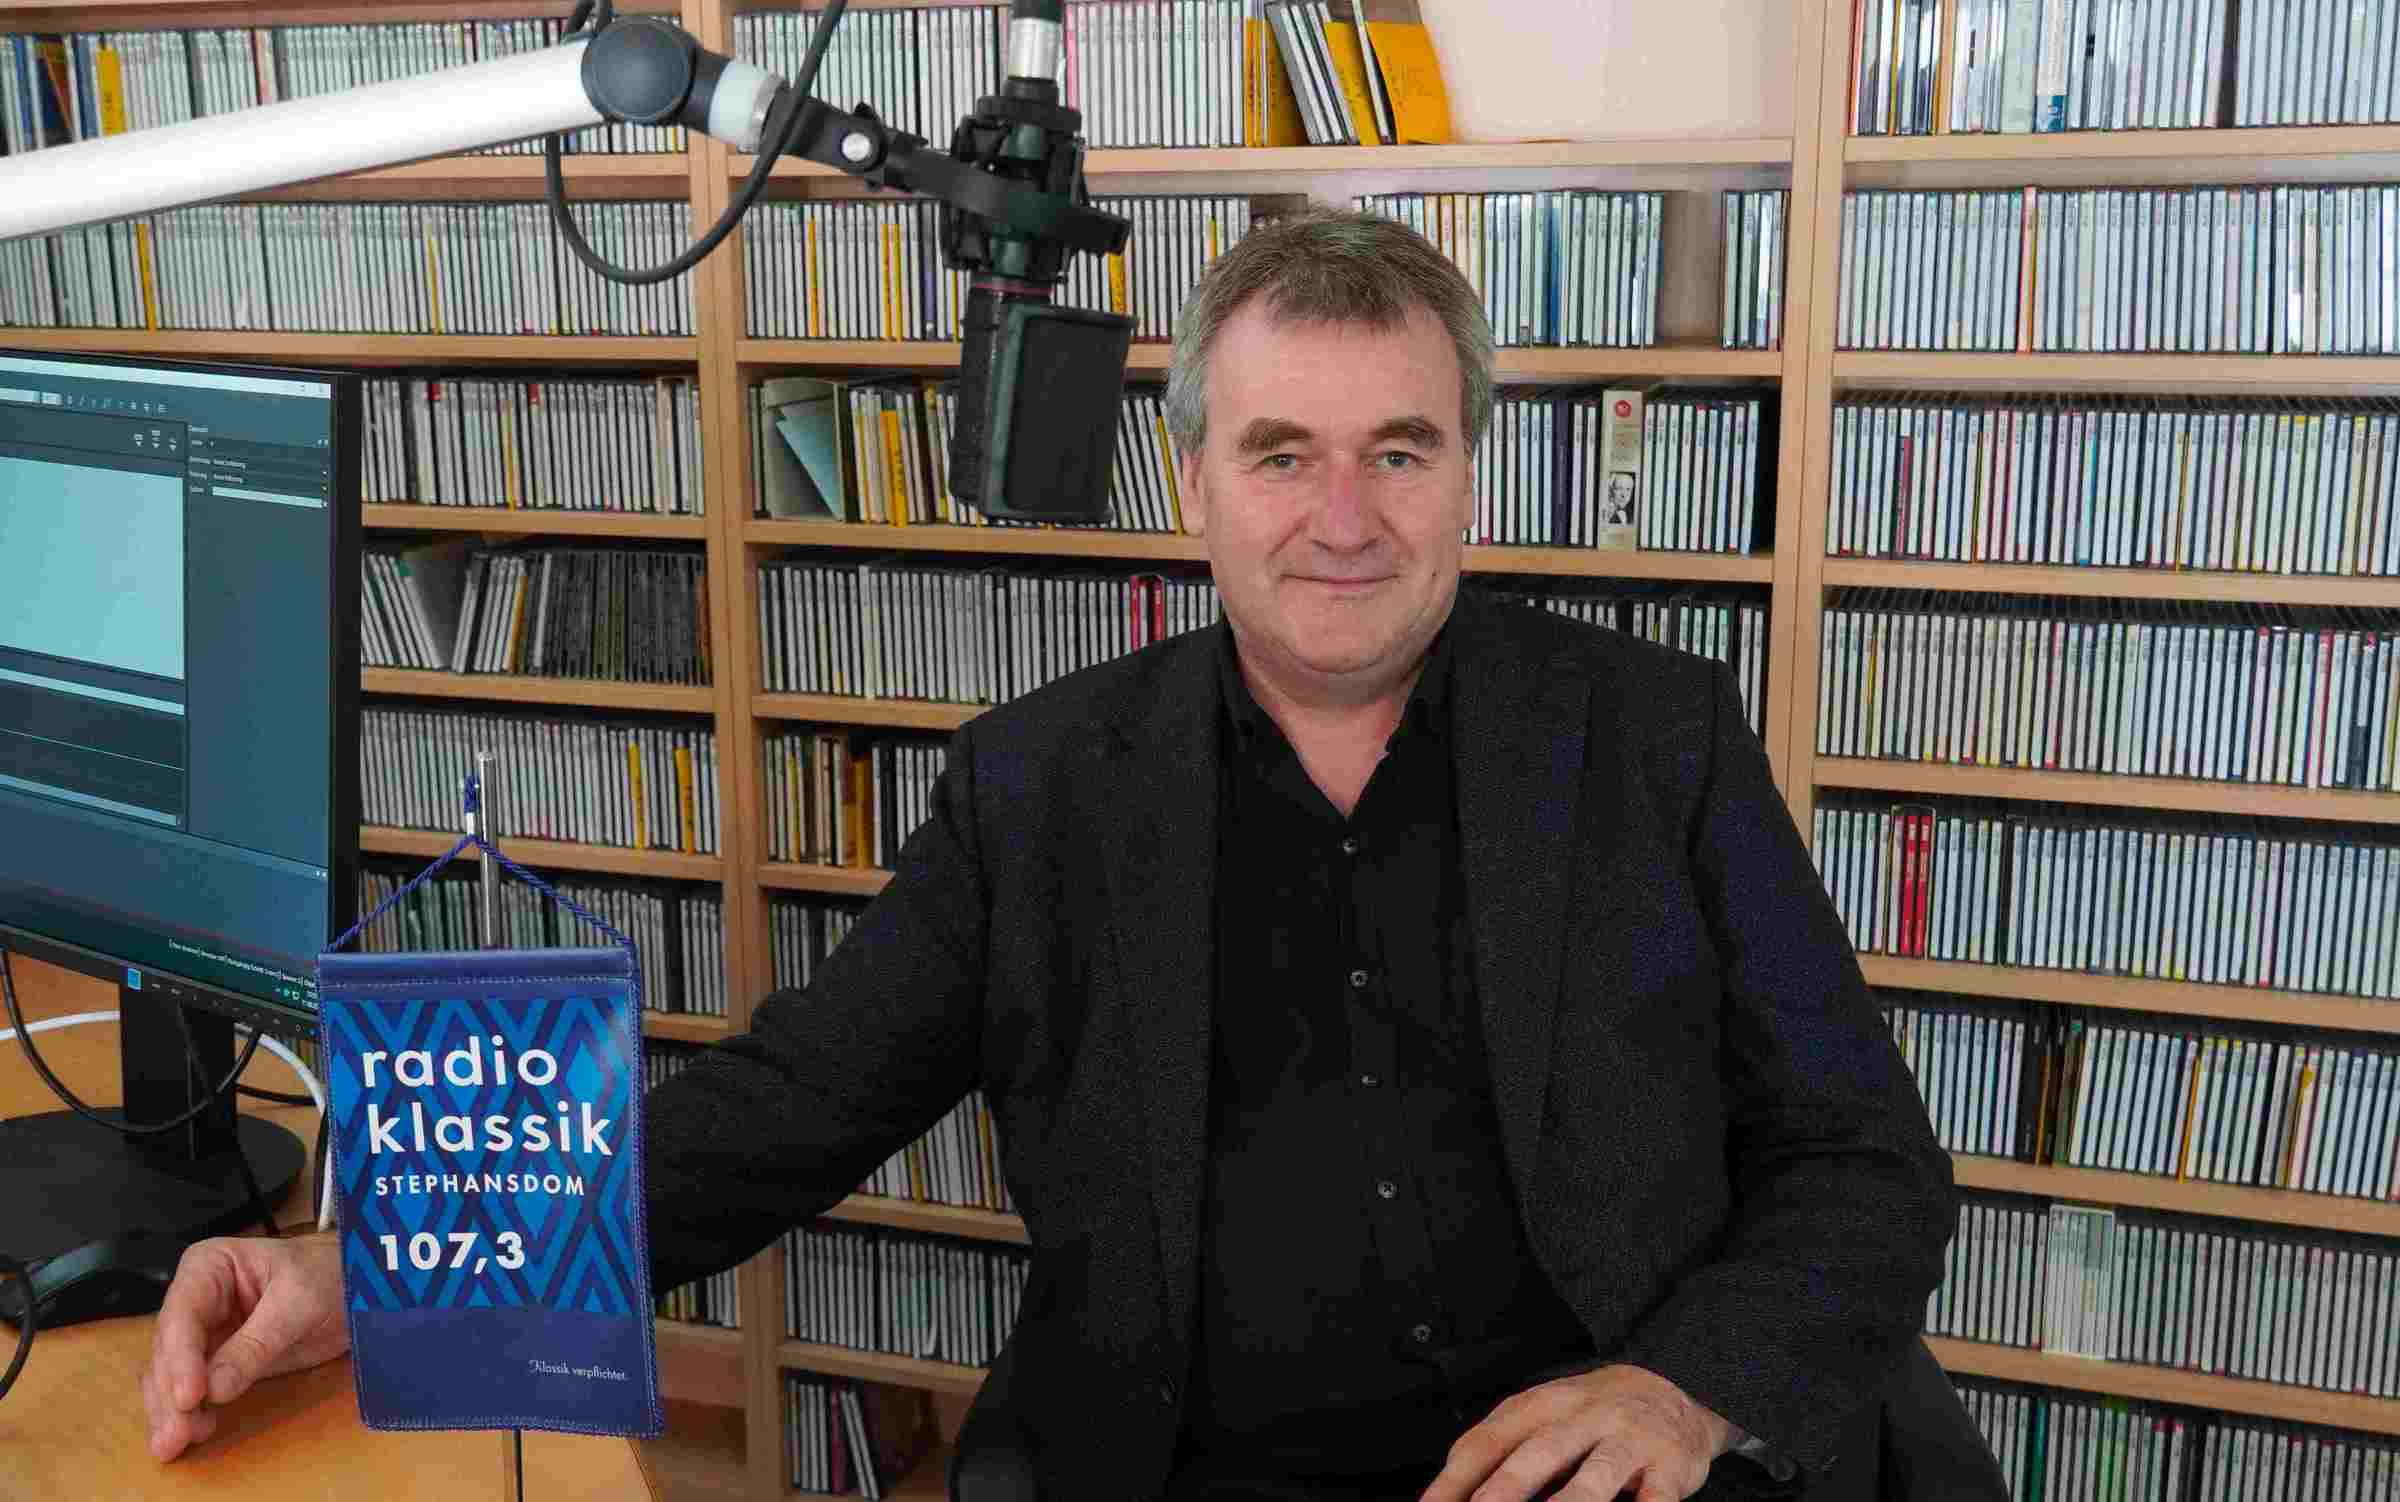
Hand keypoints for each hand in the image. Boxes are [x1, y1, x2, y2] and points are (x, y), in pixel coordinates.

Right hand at [139, 1233, 349, 1461]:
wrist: (356, 1287)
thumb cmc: (329, 1276)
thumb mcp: (300, 1302)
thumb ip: (257, 1344)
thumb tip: (214, 1390)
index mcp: (208, 1267)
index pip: (182, 1316)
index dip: (180, 1360)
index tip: (188, 1397)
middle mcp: (195, 1299)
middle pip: (169, 1351)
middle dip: (170, 1395)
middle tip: (174, 1436)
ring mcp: (203, 1333)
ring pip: (171, 1376)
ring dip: (171, 1412)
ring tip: (176, 1444)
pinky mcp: (216, 1362)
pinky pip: (192, 1389)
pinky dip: (187, 1413)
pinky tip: (192, 1434)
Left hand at [1418, 1363, 1733, 1501]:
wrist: (1672, 1388)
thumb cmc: (1593, 1414)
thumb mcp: (1543, 1415)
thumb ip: (1501, 1447)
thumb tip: (1447, 1490)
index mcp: (1542, 1406)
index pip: (1490, 1440)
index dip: (1457, 1477)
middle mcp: (1585, 1417)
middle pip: (1540, 1452)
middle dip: (1507, 1487)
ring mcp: (1629, 1440)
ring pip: (1597, 1474)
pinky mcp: (1669, 1465)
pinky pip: (1657, 1496)